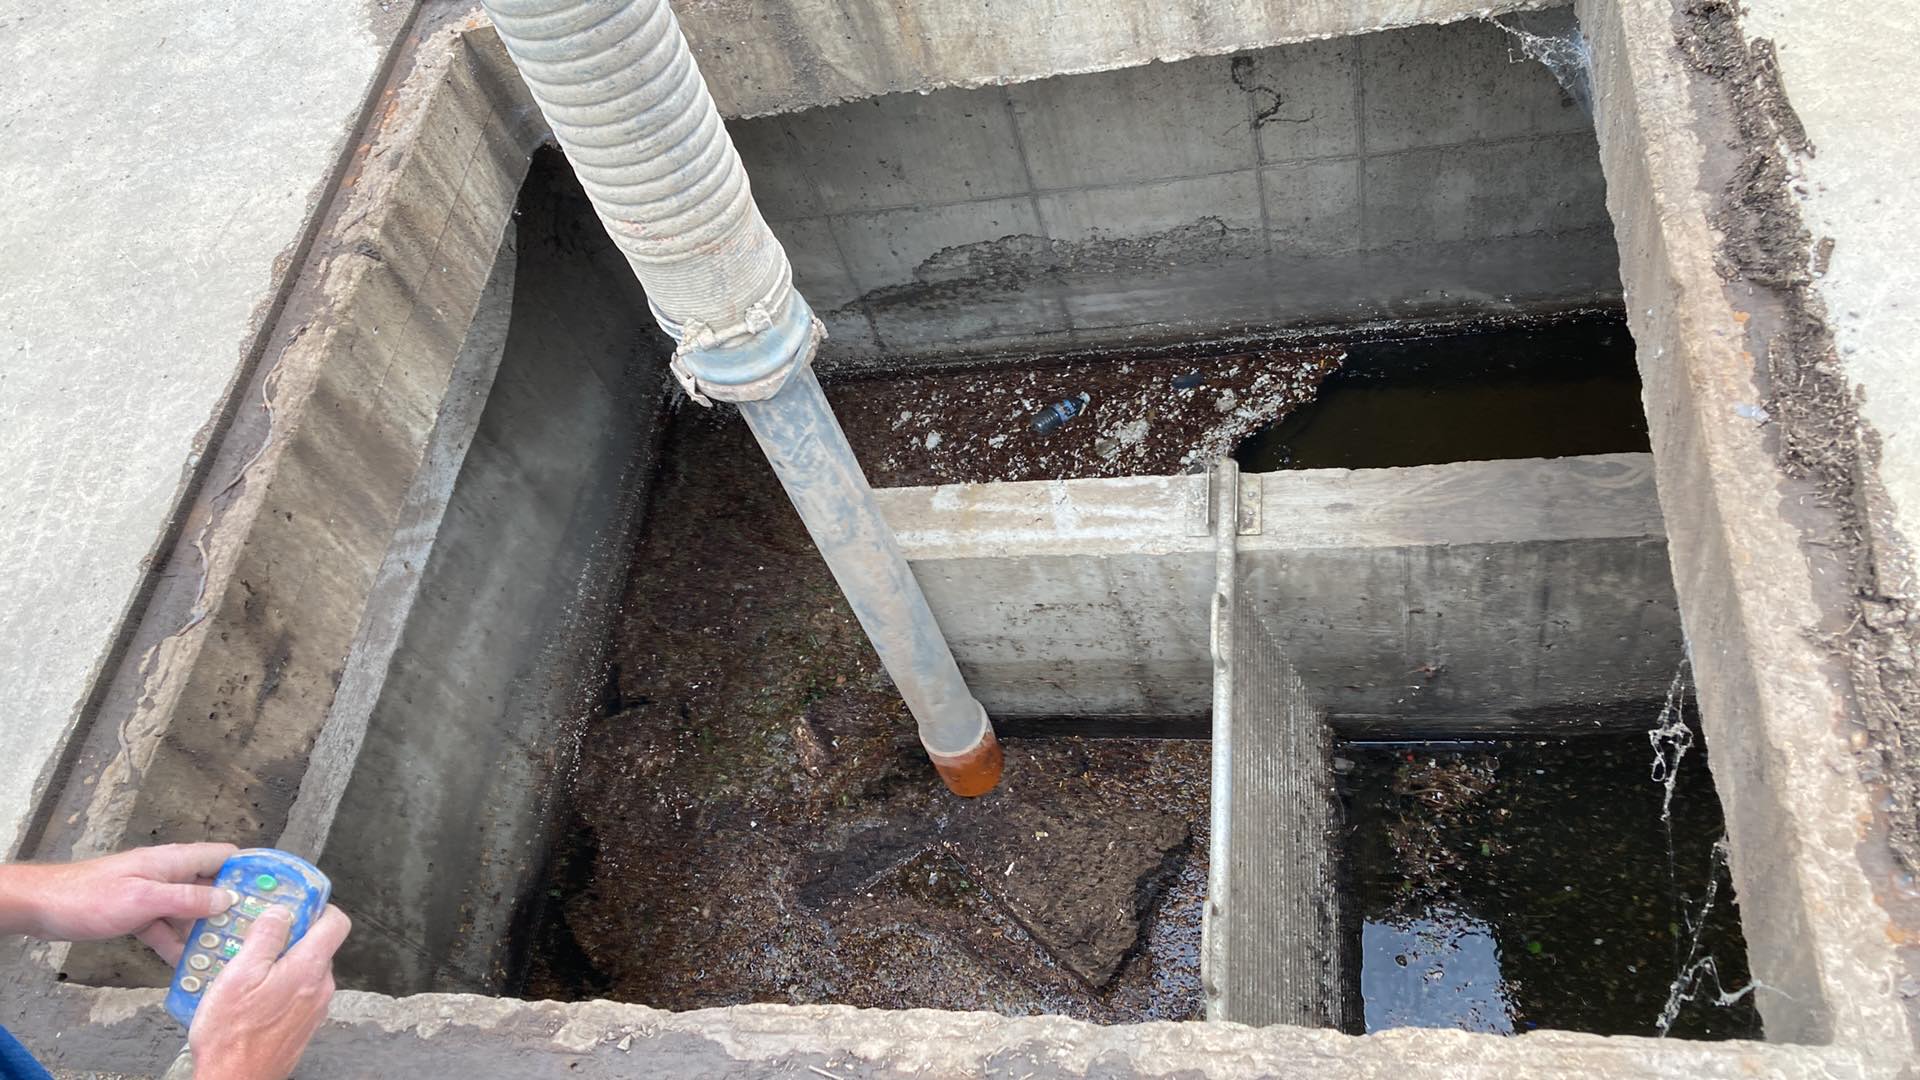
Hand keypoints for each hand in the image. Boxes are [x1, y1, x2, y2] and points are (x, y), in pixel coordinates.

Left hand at [0, 844, 238, 961]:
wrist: (44, 908)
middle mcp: (168, 875)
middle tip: (254, 929)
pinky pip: (168, 929)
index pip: (224, 857)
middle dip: (233, 905)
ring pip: (191, 911)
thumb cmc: (90, 896)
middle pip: (211, 886)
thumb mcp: (144, 899)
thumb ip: (188, 899)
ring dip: (205, 929)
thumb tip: (228, 899)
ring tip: (227, 951)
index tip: (273, 888)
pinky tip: (188, 964)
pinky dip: (177, 944)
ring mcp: (154, 895)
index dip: (250, 870)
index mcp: (173, 861)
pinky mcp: (140, 914)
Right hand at [190, 903, 349, 1079]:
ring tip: (245, 969)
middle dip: (289, 937)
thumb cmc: (232, 1036)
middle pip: (316, 944)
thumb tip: (281, 911)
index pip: (336, 921)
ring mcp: (314, 1008)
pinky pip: (296, 992)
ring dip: (280, 963)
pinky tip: (251, 994)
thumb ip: (265, 936)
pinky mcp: (303, 1023)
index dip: (316, 907)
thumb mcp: (239, 974)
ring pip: (304, 969)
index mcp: (309, 968)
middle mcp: (320, 987)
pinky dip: (278, 986)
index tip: (294, 903)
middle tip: (256, 937)